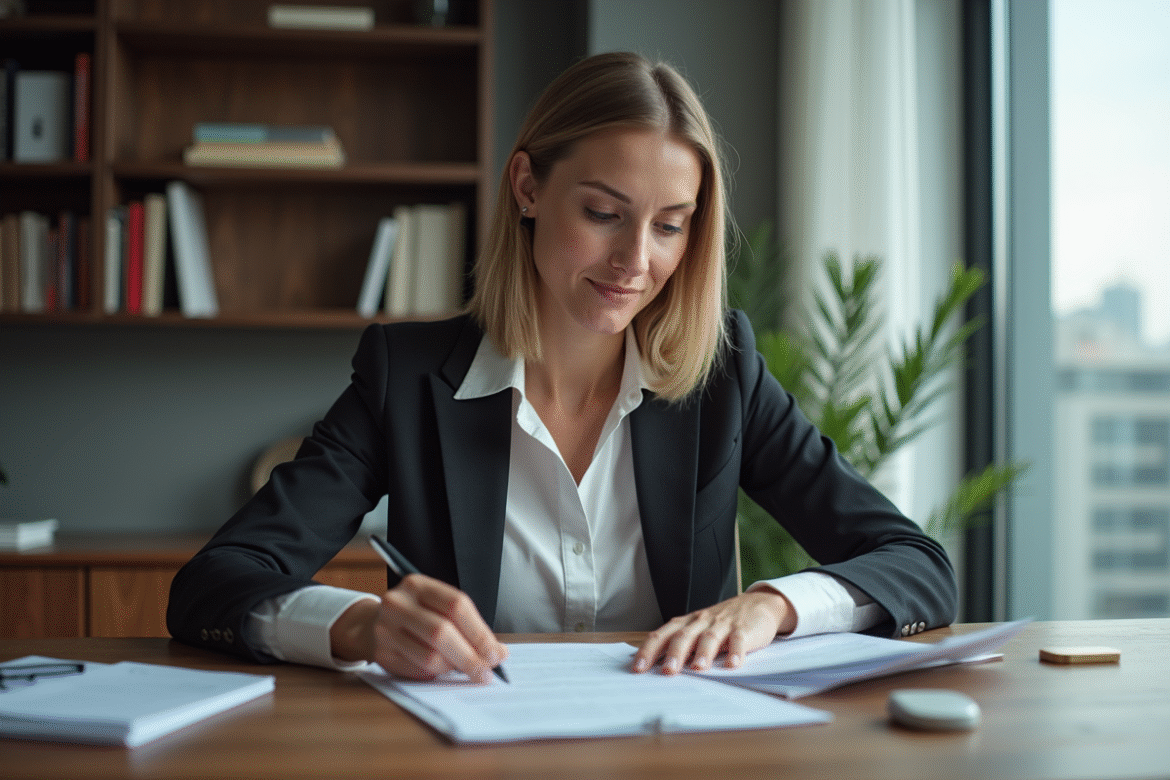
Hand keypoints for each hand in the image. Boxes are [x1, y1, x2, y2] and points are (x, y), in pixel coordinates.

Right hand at [331, 574, 507, 682]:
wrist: (372, 624)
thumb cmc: (417, 615)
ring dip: (453, 667)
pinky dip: (436, 674)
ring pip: (430, 657)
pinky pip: (418, 671)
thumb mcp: (438, 607)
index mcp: (417, 585)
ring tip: (462, 668)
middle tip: (486, 672)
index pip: (456, 605)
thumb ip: (467, 624)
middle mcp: (398, 603)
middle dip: (470, 657)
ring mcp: (385, 629)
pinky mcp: (381, 654)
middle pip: (442, 632)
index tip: (496, 653)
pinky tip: (441, 669)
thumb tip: (498, 653)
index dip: (480, 632)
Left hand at [630, 589, 795, 674]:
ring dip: (703, 653)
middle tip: (666, 671)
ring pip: (709, 637)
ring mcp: (722, 625)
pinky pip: (738, 640)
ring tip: (698, 669)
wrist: (757, 604)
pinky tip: (733, 665)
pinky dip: (735, 652)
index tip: (637, 669)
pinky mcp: (744, 630)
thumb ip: (681, 645)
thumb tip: (655, 668)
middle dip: (674, 654)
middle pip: (684, 636)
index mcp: (687, 623)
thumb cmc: (721, 622)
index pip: (663, 636)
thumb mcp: (698, 629)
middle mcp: (701, 622)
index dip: (649, 651)